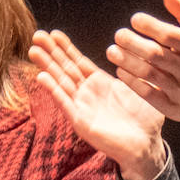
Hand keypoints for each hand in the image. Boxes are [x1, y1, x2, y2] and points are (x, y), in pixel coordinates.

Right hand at [30, 29, 166, 179]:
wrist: (146, 146)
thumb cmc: (145, 120)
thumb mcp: (141, 88)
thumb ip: (133, 71)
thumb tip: (135, 50)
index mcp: (100, 83)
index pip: (78, 61)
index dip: (66, 47)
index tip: (54, 33)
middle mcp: (87, 93)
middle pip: (65, 68)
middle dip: (51, 52)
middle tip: (37, 35)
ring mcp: (81, 106)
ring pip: (60, 82)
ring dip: (46, 66)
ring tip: (33, 51)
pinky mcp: (80, 121)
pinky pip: (65, 103)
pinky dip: (53, 90)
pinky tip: (42, 77)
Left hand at [107, 0, 179, 122]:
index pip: (171, 36)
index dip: (151, 27)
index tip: (134, 20)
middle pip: (158, 55)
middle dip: (134, 44)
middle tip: (118, 35)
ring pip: (151, 74)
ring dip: (128, 62)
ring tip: (112, 51)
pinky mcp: (172, 106)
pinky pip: (148, 94)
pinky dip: (132, 82)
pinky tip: (119, 71)